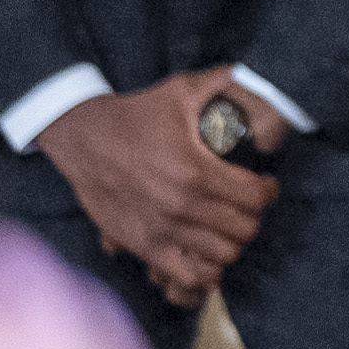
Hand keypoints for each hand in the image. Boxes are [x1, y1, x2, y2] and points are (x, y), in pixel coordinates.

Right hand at [36, 65, 275, 302]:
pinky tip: (204, 250)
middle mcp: (181, 206)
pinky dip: (204, 269)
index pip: (255, 198)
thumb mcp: (180, 91)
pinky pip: (189, 276)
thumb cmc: (134, 115)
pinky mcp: (142, 246)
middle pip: (244, 230)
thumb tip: (255, 73)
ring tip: (226, 225)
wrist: (80, 138)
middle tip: (246, 205)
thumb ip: (223, 83)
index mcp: (196, 171)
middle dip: (252, 216)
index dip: (267, 191)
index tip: (265, 185)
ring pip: (223, 255)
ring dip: (231, 241)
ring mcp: (161, 230)